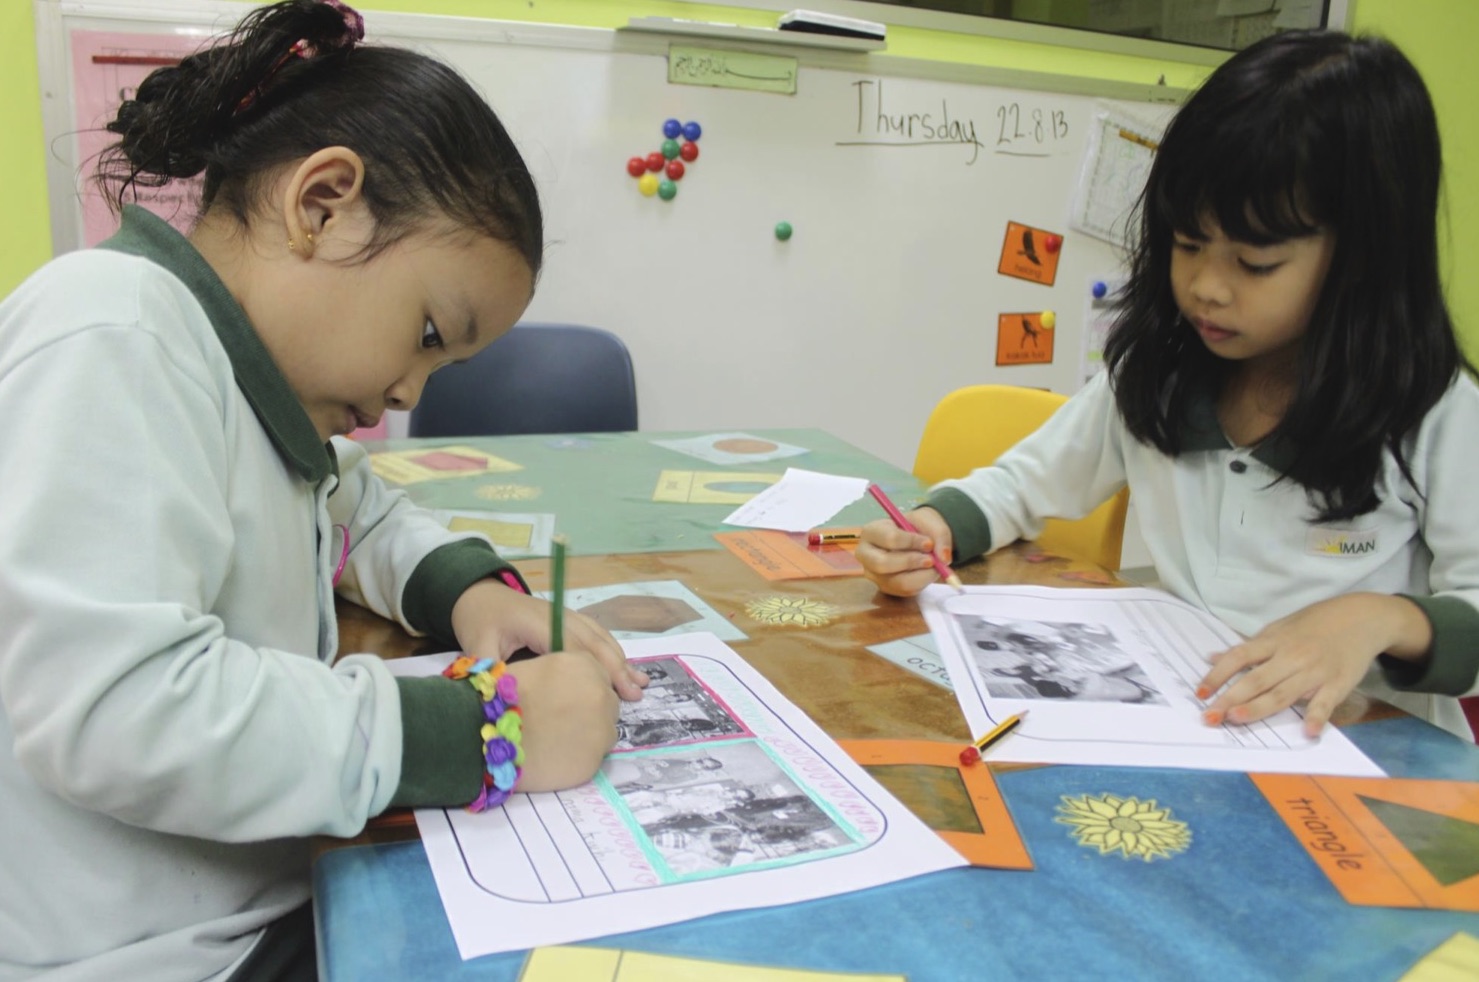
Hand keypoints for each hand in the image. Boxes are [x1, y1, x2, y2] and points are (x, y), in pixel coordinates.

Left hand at [451, 578, 647, 700]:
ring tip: (640, 684)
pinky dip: (613, 650)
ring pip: (600, 637)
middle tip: (634, 695)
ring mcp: (566, 615)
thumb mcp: (476, 646)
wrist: (480, 594)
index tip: (607, 693)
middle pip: (593, 642)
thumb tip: (504, 698)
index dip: (592, 670)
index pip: (572, 647)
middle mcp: (559, 615)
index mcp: (538, 621)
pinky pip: (597, 633)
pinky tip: (627, 666)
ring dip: (620, 660)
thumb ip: (491, 671)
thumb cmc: (479, 620)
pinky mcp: (569, 619)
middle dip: (616, 668)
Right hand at [505, 650, 620, 791]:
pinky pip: (596, 755)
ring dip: (590, 732)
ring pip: (606, 729)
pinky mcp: (596, 759)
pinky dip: (582, 755)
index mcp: (582, 663)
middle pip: (607, 701)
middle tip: (563, 719)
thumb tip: (567, 683)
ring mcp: (602, 727)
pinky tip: (559, 755)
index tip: (569, 696)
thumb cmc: (500, 700)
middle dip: (590, 708)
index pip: (597, 673)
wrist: (487, 738)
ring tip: (560, 738)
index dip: (583, 686)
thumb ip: (559, 673)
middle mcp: (600, 692)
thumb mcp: (530, 669)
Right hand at [854, 507, 953, 597]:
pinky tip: (927, 572)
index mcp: (872, 531)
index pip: (889, 538)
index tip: (929, 543)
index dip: (911, 542)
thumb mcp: (930, 522)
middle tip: (931, 560)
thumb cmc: (917, 527)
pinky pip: (905, 591)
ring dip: (921, 575)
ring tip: (933, 566)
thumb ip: (940, 536)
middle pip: (883, 564)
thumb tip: (943, 558)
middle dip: (911, 562)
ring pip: (896, 581)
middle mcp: (866, 554)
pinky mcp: (885, 587)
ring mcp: (874, 574)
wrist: (916, 538)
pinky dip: (922, 582)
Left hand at [1197, 593, 1431, 736]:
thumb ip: (1249, 647)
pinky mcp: (1338, 683)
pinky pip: (1325, 702)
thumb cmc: (1314, 624)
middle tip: (1210, 717)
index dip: (1217, 675)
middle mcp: (1291, 656)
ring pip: (1282, 693)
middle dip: (1230, 699)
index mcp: (1273, 641)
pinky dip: (1317, 716)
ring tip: (1237, 720)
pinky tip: (1308, 732)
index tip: (1200, 693)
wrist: (1361, 617)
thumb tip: (1212, 657)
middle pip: (1256, 680)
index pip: (1238, 658)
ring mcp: (1315, 670)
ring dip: (1259, 707)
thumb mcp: (1278, 628)